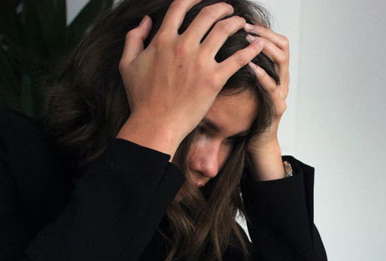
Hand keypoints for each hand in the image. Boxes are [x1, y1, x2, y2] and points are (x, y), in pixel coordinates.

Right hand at [116, 0, 264, 158]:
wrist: (156, 123)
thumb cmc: (141, 98)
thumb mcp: (127, 64)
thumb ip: (134, 38)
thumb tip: (146, 21)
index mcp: (163, 40)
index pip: (180, 7)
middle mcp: (183, 46)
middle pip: (207, 15)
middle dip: (221, 8)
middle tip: (229, 10)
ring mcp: (200, 62)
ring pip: (224, 31)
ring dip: (236, 22)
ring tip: (242, 23)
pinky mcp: (214, 80)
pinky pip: (238, 59)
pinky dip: (250, 49)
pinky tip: (258, 44)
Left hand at [244, 23, 289, 180]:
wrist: (256, 141)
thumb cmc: (247, 112)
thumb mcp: (242, 84)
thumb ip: (238, 65)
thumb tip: (221, 43)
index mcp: (274, 71)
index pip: (276, 40)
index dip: (263, 28)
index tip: (245, 21)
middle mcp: (282, 78)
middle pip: (283, 46)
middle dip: (264, 34)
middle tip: (245, 27)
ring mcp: (282, 92)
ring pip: (282, 63)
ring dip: (265, 49)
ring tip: (248, 41)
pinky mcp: (277, 107)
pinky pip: (273, 88)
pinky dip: (262, 75)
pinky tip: (250, 66)